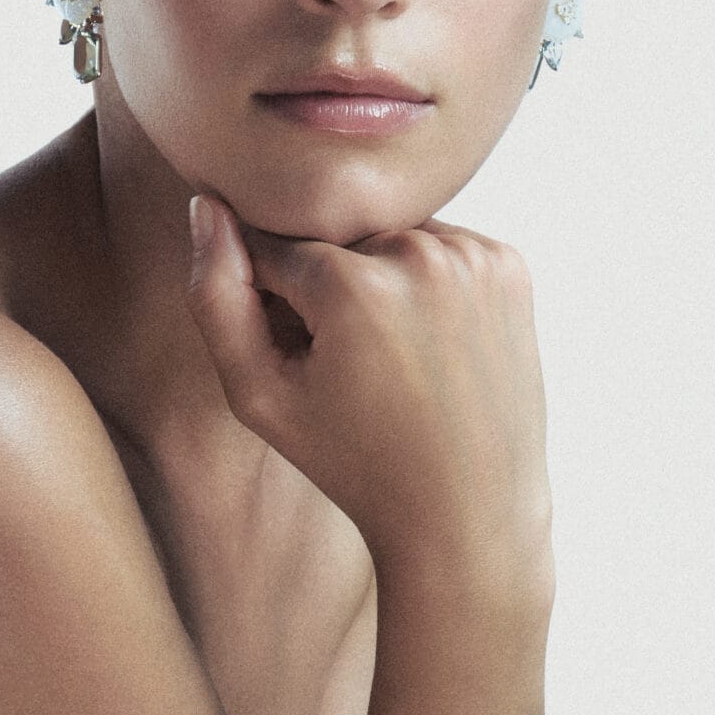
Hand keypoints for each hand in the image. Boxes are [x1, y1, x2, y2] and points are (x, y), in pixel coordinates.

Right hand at [186, 197, 553, 596]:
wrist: (467, 509)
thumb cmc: (353, 462)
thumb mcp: (259, 396)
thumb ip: (215, 297)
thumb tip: (205, 205)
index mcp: (353, 286)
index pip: (273, 249)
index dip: (274, 304)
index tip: (300, 358)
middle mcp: (420, 254)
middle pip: (335, 240)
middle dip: (326, 287)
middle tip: (348, 367)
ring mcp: (474, 256)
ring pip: (387, 238)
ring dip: (375, 279)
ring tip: (389, 359)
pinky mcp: (508, 264)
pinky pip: (438, 248)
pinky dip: (423, 283)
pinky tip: (429, 346)